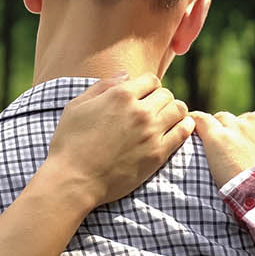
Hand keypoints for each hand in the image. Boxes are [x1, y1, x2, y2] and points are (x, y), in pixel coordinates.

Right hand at [43, 74, 194, 207]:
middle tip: (153, 110)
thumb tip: (125, 76)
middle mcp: (139, 111)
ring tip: (166, 119)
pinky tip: (178, 128)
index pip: (151, 80)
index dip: (148, 87)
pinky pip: (183, 132)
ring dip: (174, 111)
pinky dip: (185, 126)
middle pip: (166, 94)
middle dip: (160, 99)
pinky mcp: (158, 154)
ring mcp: (151, 133)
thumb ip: (102, 86)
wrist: (75, 180)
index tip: (144, 96)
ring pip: (179, 109)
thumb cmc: (70, 143)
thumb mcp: (77, 106)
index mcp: (120, 95)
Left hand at [190, 110, 254, 185]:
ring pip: (221, 121)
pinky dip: (195, 123)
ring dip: (218, 132)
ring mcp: (237, 128)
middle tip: (234, 158)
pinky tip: (190, 129)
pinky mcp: (217, 139)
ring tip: (214, 150)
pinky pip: (201, 121)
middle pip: (241, 122)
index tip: (254, 154)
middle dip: (238, 136)